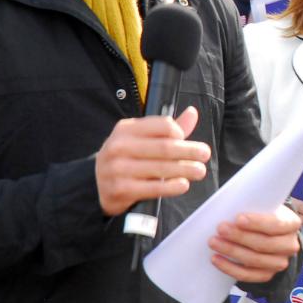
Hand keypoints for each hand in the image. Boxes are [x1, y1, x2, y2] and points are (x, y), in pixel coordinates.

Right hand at [95, 106, 211, 216]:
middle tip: (205, 154)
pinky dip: (172, 186)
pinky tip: (183, 184)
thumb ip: (166, 129)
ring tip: (200, 171)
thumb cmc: (126, 158)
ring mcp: (118, 169)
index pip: (162, 125)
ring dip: (185, 169)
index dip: (179, 132)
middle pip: (165, 147)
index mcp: (126, 129)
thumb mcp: (140, 139)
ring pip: (161, 168)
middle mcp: (119, 146)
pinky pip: (153, 187)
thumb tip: (192, 113)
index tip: (186, 140)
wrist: (97, 185)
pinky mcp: (121, 189)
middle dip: (189, 151)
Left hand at [209, 208, 301, 282]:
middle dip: (240, 236)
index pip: (276, 224)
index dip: (257, 222)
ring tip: (214, 242)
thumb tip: (231, 207)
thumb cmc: (264, 215)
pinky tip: (217, 259)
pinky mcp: (266, 275)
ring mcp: (279, 262)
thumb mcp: (264, 205)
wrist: (268, 232)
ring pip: (254, 260)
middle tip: (221, 229)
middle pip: (264, 244)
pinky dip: (229, 268)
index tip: (238, 218)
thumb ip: (253, 205)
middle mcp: (289, 245)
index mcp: (291, 223)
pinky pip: (247, 275)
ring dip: (232, 251)